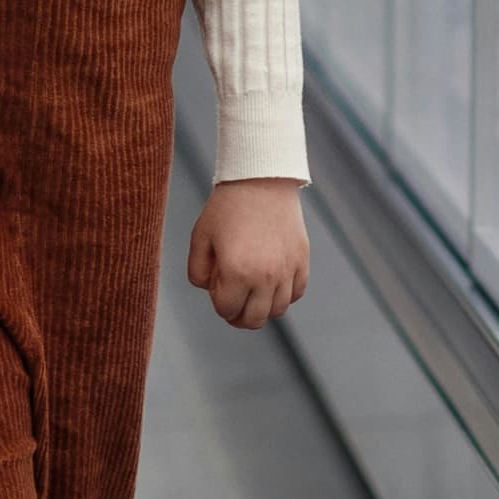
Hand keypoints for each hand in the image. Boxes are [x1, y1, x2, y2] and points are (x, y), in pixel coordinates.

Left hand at [187, 179, 309, 329]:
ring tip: (252, 291)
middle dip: (238, 315)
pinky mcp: (302, 260)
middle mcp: (265, 276)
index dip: (217, 301)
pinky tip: (272, 282)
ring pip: (277, 310)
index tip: (217, 284)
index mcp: (236, 272)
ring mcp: (287, 269)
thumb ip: (197, 272)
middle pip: (253, 320)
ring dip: (262, 307)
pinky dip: (284, 295)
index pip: (226, 310)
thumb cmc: (228, 207)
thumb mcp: (200, 238)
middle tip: (233, 300)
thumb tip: (211, 291)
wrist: (261, 179)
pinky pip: (296, 293)